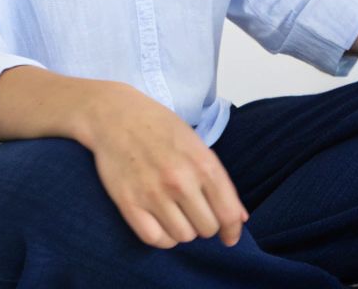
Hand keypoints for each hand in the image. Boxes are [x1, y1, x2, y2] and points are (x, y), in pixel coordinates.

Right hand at [82, 84, 248, 249]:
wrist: (118, 118)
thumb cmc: (162, 130)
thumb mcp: (199, 147)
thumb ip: (220, 182)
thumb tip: (240, 218)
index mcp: (203, 164)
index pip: (228, 213)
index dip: (232, 230)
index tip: (229, 237)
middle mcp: (180, 182)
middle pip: (207, 228)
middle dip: (206, 225)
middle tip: (197, 214)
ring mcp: (153, 194)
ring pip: (182, 237)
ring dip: (184, 231)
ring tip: (178, 215)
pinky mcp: (129, 204)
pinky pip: (154, 239)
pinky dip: (162, 238)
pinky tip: (162, 224)